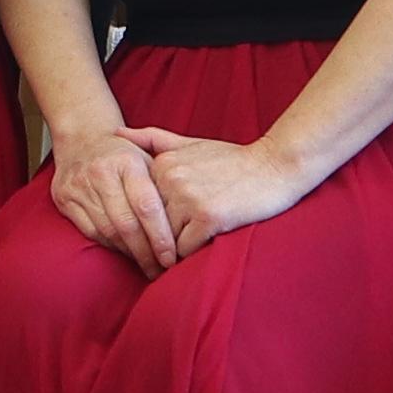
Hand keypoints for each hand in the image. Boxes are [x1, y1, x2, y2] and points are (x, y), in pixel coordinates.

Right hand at [46, 127, 179, 269]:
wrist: (82, 138)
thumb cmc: (124, 154)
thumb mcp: (148, 157)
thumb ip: (164, 185)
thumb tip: (187, 224)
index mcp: (127, 161)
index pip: (147, 206)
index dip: (160, 236)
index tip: (171, 258)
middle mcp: (100, 172)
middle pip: (126, 224)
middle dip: (145, 252)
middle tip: (160, 270)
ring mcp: (79, 186)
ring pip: (108, 231)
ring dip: (129, 252)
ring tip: (146, 264)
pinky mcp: (65, 199)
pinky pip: (91, 232)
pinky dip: (111, 244)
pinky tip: (124, 249)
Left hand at [128, 127, 320, 247]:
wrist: (275, 166)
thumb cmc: (232, 160)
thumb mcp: (191, 143)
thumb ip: (153, 139)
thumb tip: (116, 133)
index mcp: (163, 165)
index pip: (139, 205)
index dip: (144, 223)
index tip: (145, 236)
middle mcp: (171, 180)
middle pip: (149, 224)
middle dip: (152, 241)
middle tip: (152, 259)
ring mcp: (189, 198)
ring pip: (164, 239)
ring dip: (170, 252)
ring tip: (174, 259)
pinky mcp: (208, 217)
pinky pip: (184, 249)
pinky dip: (188, 257)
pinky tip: (196, 255)